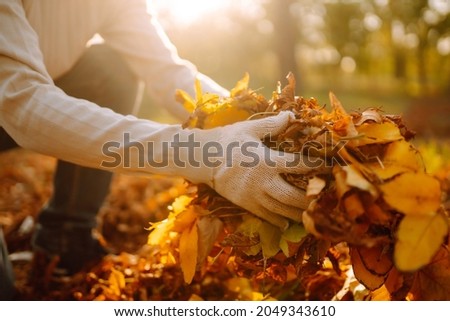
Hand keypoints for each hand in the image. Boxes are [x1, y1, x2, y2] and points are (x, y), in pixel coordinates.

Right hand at [184, 112, 319, 228]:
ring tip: (313, 213)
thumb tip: (292, 116)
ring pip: (282, 210)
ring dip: (299, 213)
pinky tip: (289, 222)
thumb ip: (272, 125)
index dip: (318, 166)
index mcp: (267, 161)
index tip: (332, 167)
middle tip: (326, 198)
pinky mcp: (246, 204)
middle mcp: (263, 181)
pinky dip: (280, 221)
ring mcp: (254, 196)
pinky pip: (267, 217)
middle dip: (311, 199)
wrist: (203, 158)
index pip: (299, 165)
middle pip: (294, 196)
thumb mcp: (249, 129)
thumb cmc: (228, 140)